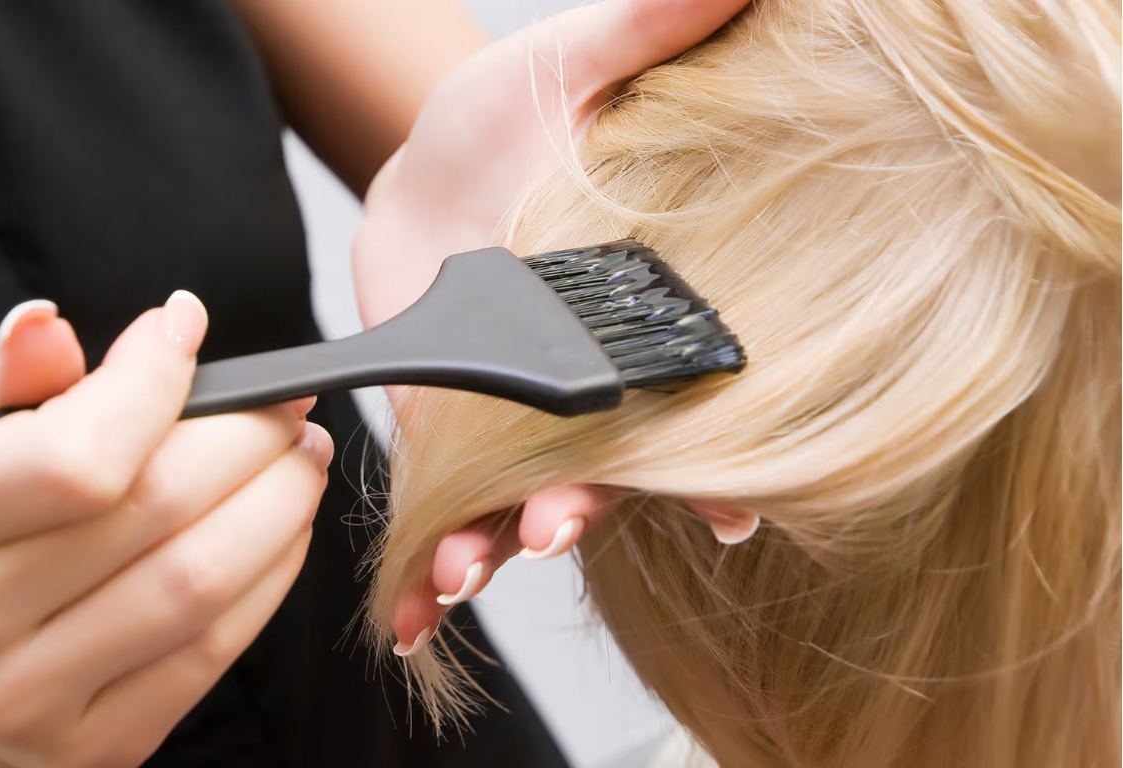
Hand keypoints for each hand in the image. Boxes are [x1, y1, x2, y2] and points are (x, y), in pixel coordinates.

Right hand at [0, 294, 328, 765]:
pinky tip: (285, 523)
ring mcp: (37, 691)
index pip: (72, 454)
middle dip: (248, 437)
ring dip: (279, 502)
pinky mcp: (107, 738)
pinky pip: (219, 645)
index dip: (152, 381)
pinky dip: (275, 569)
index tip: (185, 328)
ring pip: (200, 580)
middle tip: (287, 402)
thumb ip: (12, 375)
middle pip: (156, 509)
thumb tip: (47, 323)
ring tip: (302, 454)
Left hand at [348, 0, 751, 652]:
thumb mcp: (577, 61)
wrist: (433, 153)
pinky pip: (449, 491)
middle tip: (551, 528)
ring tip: (463, 570)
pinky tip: (412, 599)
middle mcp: (596, 372)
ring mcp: (523, 403)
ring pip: (525, 493)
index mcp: (648, 305)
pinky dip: (434, 545)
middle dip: (585, 506)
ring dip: (498, 539)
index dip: (717, 463)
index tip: (724, 513)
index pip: (698, 397)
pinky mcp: (452, 416)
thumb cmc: (518, 110)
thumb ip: (648, 31)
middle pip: (608, 465)